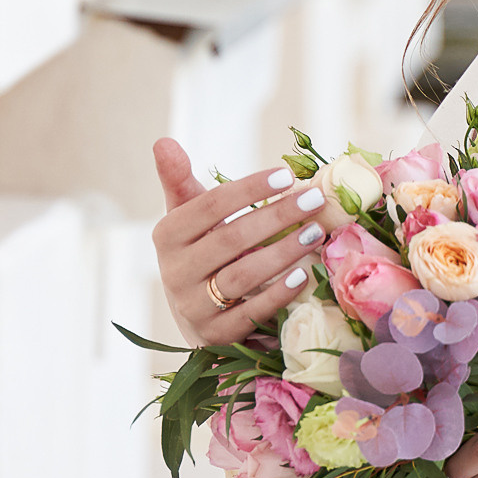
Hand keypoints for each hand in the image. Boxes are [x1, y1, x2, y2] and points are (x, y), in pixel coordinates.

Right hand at [150, 138, 330, 346]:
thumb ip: (178, 180)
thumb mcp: (186, 217)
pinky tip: (304, 274)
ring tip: (314, 232)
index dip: (247, 189)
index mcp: (167, 236)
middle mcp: (174, 273)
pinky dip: (278, 293)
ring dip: (283, 252)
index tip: (286, 175)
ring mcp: (194, 308)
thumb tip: (163, 141)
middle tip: (314, 199)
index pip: (208, 207)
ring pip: (242, 276)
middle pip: (230, 239)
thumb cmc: (199, 252)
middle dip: (276, 216)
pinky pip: (251, 313)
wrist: (195, 314)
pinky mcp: (216, 336)